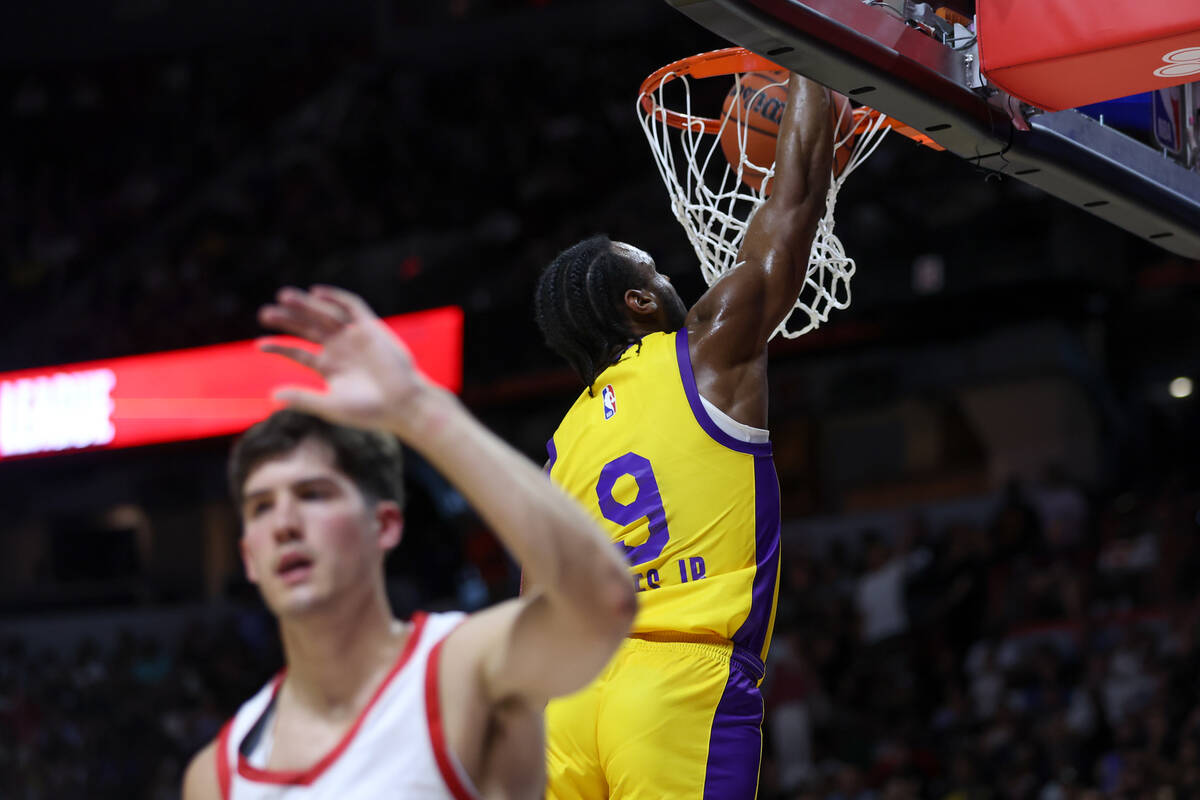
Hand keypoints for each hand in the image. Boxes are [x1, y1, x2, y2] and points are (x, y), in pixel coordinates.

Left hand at [257, 285, 435, 436]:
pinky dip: (335, 297)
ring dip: (305, 304)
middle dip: (287, 319)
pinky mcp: (370, 327)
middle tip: (265, 313)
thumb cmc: (369, 411)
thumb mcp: (331, 405)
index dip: (279, 346)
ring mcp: (354, 336)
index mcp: (329, 367)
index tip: (260, 344)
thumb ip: (303, 399)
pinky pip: (351, 306)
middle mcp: (339, 348)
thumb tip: (271, 395)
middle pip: (307, 328)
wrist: (403, 405)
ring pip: (324, 314)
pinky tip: (316, 292)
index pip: (298, 352)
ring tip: (284, 297)